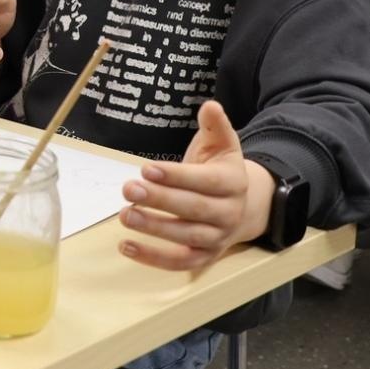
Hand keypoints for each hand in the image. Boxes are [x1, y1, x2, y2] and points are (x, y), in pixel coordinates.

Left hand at [118, 101, 272, 270]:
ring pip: (187, 237)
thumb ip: (215, 126)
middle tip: (128, 189)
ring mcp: (218, 238)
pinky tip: (125, 246)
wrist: (244, 206)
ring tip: (125, 215)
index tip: (146, 169)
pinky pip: (180, 262)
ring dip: (154, 228)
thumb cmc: (220, 171)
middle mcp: (229, 213)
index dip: (177, 176)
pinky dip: (153, 259)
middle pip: (194, 209)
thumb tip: (210, 106)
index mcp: (234, 183)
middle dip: (160, 200)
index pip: (206, 181)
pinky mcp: (205, 257)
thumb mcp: (222, 145)